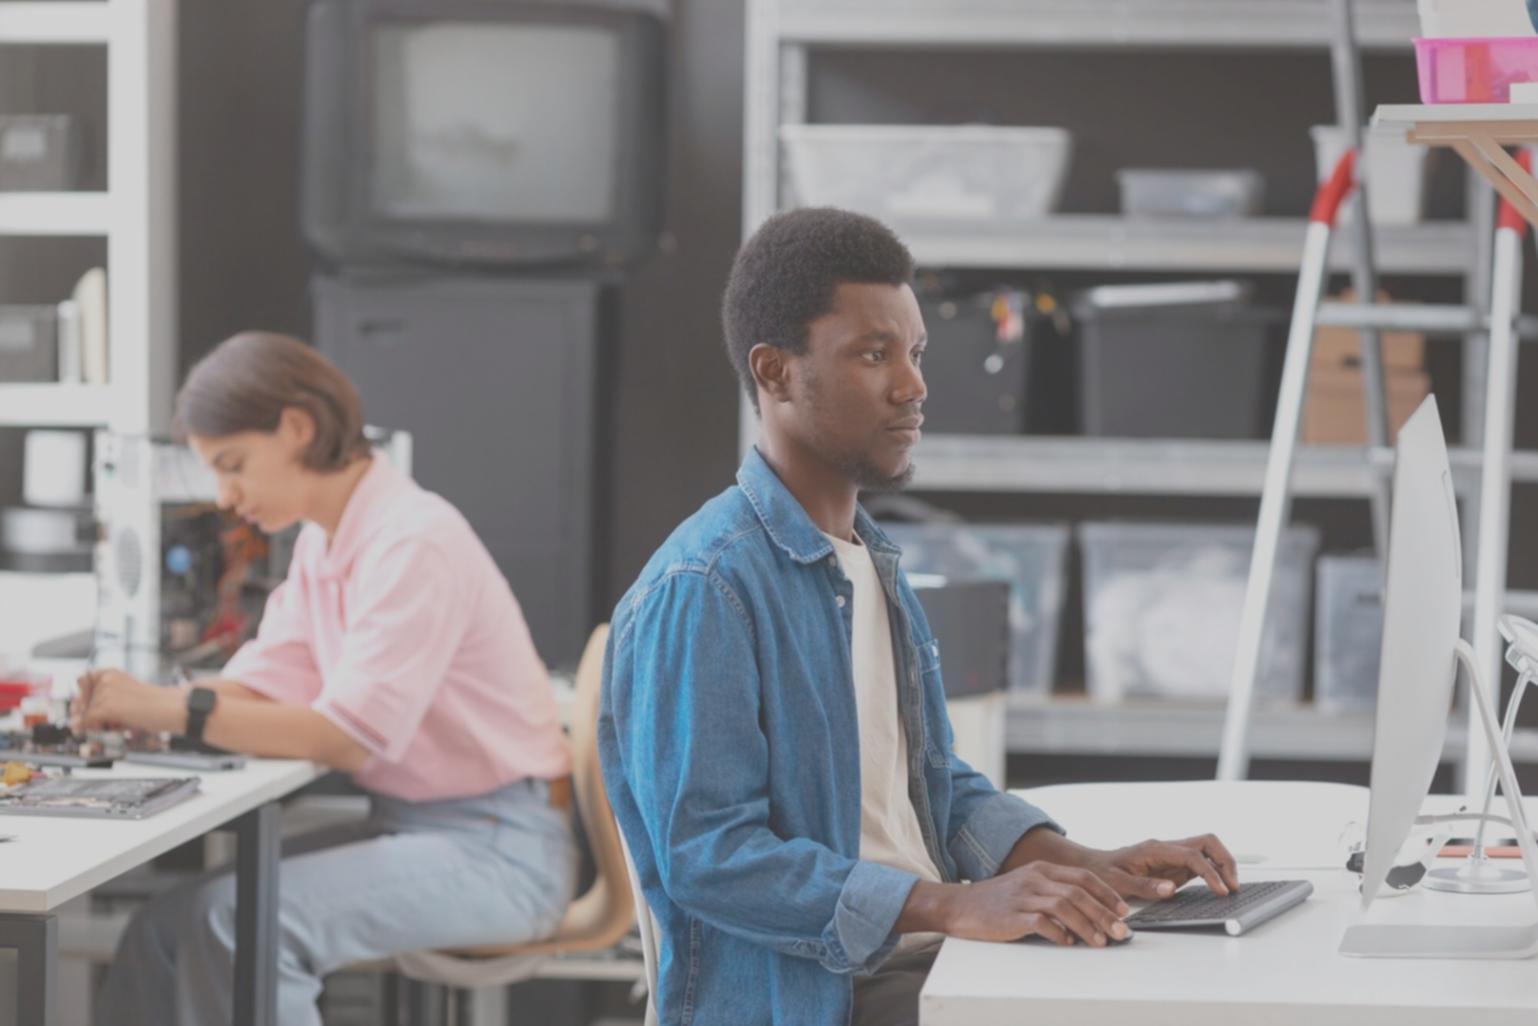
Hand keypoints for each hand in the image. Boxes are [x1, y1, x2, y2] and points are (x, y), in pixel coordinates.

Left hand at [71, 669, 185, 734]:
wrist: (172, 708)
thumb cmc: (154, 705)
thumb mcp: (123, 698)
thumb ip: (101, 704)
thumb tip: (75, 720)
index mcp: (111, 673)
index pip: (82, 681)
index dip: (83, 696)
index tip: (88, 706)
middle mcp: (106, 679)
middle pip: (80, 700)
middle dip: (87, 712)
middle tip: (104, 719)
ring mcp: (106, 692)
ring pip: (84, 713)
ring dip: (95, 722)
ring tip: (118, 722)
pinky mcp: (107, 706)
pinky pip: (87, 721)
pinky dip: (94, 728)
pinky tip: (111, 727)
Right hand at [910, 861, 1131, 947]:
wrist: (961, 906)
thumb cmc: (999, 900)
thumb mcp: (1028, 886)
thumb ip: (1055, 892)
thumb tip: (1090, 912)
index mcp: (1041, 870)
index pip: (1083, 876)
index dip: (1107, 893)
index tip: (1124, 910)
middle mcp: (1035, 879)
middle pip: (1078, 892)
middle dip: (1104, 913)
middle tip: (1121, 931)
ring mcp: (1023, 896)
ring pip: (1064, 906)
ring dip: (1087, 925)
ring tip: (1101, 942)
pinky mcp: (1012, 915)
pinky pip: (1041, 923)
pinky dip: (1058, 933)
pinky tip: (1068, 943)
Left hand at [1084, 835, 1240, 901]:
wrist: (1093, 866)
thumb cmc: (1102, 873)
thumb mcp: (1117, 883)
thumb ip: (1143, 886)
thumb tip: (1170, 888)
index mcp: (1154, 849)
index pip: (1191, 855)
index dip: (1209, 872)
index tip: (1221, 891)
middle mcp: (1167, 848)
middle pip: (1206, 842)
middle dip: (1225, 861)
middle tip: (1233, 887)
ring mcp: (1172, 855)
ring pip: (1207, 850)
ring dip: (1223, 865)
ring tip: (1231, 889)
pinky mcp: (1175, 865)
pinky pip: (1201, 863)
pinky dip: (1215, 872)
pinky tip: (1220, 888)